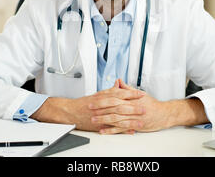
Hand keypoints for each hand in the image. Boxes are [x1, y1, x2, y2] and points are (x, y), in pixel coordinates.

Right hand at [31, 80, 145, 133]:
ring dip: (130, 120)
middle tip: (144, 107)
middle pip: (120, 106)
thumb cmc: (83, 103)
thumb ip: (109, 90)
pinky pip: (112, 128)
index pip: (120, 94)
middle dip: (133, 107)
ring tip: (140, 121)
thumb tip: (119, 84)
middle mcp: (103, 106)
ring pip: (117, 117)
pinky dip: (121, 130)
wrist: (71, 112)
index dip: (131, 94)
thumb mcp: (97, 94)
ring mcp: (101, 116)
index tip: (141, 94)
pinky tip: (130, 131)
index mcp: (103, 97)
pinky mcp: (99, 125)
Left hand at [90, 79, 172, 133]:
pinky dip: (111, 130)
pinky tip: (103, 130)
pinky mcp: (134, 126)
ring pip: (115, 118)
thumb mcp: (139, 93)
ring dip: (103, 118)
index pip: (114, 96)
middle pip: (113, 106)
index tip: (94, 96)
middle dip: (100, 107)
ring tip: (93, 119)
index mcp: (131, 98)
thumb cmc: (152, 104)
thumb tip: (118, 81)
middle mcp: (131, 107)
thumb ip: (127, 88)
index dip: (103, 96)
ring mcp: (132, 117)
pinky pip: (121, 128)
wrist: (163, 114)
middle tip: (90, 107)